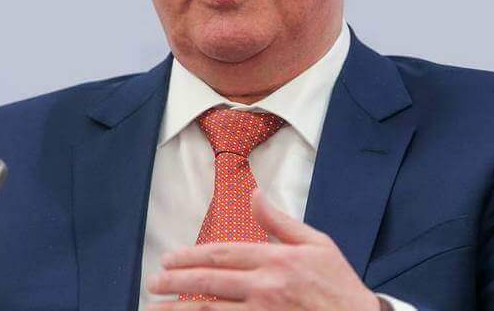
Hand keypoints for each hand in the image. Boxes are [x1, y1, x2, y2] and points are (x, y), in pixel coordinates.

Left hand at [146, 189, 381, 310]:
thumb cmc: (339, 285)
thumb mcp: (317, 243)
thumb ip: (280, 222)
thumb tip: (255, 195)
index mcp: (276, 260)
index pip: (223, 254)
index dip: (191, 256)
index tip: (169, 259)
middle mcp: (265, 287)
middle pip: (210, 282)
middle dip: (176, 282)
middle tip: (153, 282)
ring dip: (179, 310)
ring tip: (155, 309)